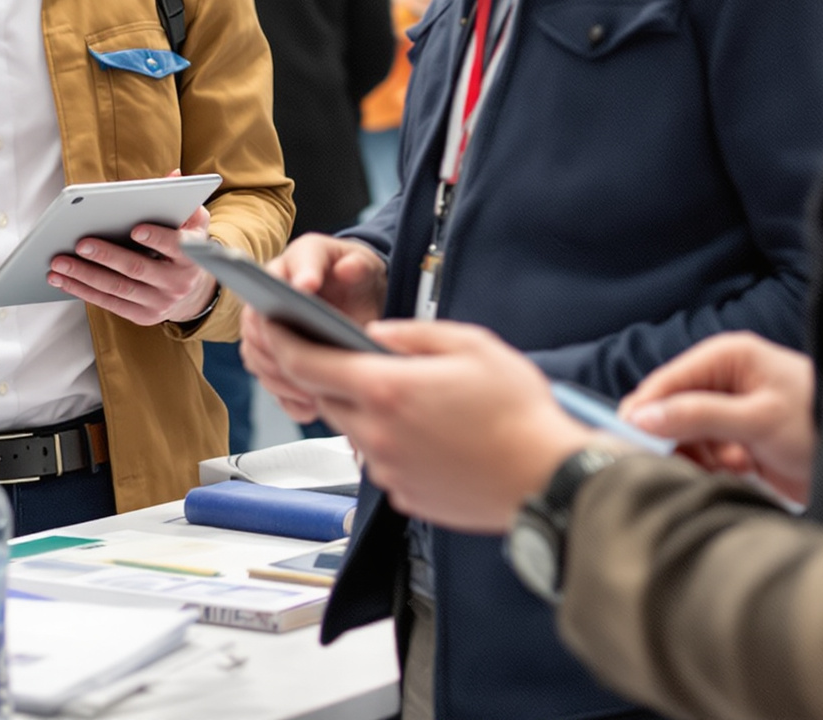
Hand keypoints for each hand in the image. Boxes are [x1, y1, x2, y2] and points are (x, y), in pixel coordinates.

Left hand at [44, 191, 216, 326]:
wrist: (192, 291)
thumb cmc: (184, 246)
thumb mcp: (192, 222)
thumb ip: (182, 198)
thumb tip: (173, 174)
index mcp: (191, 256)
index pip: (176, 246)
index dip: (156, 238)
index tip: (134, 229)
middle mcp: (177, 283)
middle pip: (137, 268)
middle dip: (106, 256)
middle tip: (79, 243)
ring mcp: (159, 303)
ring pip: (117, 288)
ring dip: (84, 276)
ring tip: (59, 263)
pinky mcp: (142, 316)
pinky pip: (109, 303)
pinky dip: (83, 291)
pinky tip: (63, 279)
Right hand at [239, 234, 389, 421]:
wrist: (359, 300)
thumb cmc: (355, 278)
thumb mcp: (362, 264)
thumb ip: (357, 264)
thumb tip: (347, 269)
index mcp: (286, 269)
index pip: (271, 277)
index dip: (282, 286)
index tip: (305, 291)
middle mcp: (266, 301)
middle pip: (254, 326)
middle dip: (277, 345)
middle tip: (304, 357)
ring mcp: (267, 333)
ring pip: (256, 358)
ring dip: (279, 377)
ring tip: (312, 390)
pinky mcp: (276, 360)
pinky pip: (269, 382)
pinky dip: (287, 398)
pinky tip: (310, 406)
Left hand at [249, 317, 593, 533]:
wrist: (549, 481)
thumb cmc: (518, 411)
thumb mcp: (470, 346)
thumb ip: (413, 334)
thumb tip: (377, 334)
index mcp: (386, 389)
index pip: (307, 363)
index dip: (282, 341)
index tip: (273, 325)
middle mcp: (376, 434)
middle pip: (327, 398)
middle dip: (332, 375)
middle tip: (357, 357)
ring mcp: (388, 470)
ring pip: (355, 431)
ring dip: (368, 411)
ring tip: (416, 400)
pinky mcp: (404, 496)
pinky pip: (383, 461)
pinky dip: (394, 444)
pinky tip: (435, 436)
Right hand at [620, 332, 817, 504]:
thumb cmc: (819, 423)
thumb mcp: (759, 419)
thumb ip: (698, 415)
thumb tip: (641, 418)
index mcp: (725, 359)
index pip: (665, 383)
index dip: (643, 412)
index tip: (624, 444)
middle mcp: (722, 382)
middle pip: (670, 412)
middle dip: (675, 440)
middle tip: (684, 466)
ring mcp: (730, 414)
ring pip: (686, 439)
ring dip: (698, 459)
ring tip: (729, 468)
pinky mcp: (739, 443)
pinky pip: (706, 457)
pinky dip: (716, 470)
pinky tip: (743, 472)